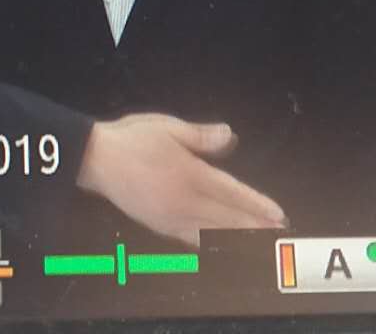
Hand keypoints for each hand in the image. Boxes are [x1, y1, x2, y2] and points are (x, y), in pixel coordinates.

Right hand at [75, 113, 285, 246]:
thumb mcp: (169, 127)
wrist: (96, 159)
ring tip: (260, 245)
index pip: (231, 192)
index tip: (278, 214)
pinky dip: (212, 245)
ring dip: (239, 240)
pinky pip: (191, 239)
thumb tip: (230, 136)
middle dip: (255, 227)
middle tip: (279, 235)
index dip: (256, 204)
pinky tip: (221, 247)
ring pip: (213, 233)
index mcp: (190, 173)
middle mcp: (184, 200)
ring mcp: (171, 217)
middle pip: (227, 218)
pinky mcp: (159, 226)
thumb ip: (201, 136)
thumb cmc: (133, 138)